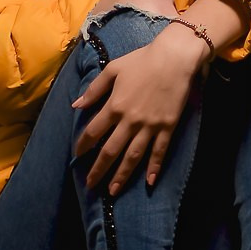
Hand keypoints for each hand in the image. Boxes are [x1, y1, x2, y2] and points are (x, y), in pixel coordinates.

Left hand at [71, 28, 210, 193]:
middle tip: (90, 185)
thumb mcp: (113, 69)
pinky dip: (154, 167)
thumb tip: (76, 105)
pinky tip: (148, 182)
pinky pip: (160, 151)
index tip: (77, 155)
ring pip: (133, 156)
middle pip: (110, 151)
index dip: (83, 145)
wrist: (175, 58)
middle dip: (99, 170)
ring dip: (122, 175)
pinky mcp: (168, 127)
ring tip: (113, 191)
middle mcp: (130, 121)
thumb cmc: (142, 60)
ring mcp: (150, 126)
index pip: (93, 132)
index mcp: (114, 106)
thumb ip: (94, 90)